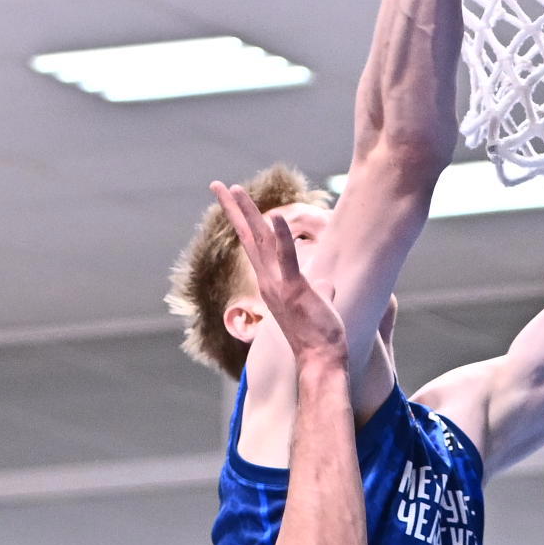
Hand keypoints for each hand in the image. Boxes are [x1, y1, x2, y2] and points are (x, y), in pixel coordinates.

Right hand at [213, 180, 342, 368]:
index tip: (232, 201)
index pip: (255, 245)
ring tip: (234, 189)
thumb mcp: (318, 306)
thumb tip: (326, 284)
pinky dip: (282, 236)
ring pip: (260, 241)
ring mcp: (279, 285)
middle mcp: (269, 281)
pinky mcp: (295, 290)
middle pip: (248, 236)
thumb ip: (319, 290)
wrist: (321, 360)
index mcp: (272, 282)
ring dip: (247, 213)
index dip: (243, 220)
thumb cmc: (319, 337)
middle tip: (216, 184)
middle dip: (233, 208)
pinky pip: (288, 258)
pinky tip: (275, 214)